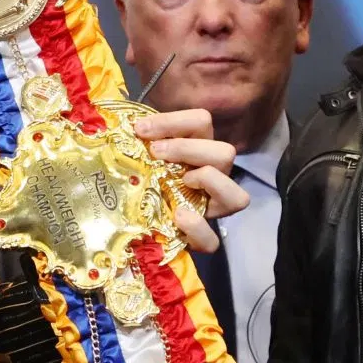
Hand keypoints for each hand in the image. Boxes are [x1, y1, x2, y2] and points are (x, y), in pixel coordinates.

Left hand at [132, 108, 249, 253]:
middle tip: (155, 153)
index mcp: (197, 148)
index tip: (141, 129)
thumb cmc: (138, 176)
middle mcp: (212, 175)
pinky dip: (197, 228)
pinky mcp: (199, 239)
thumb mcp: (138, 153)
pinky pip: (212, 240)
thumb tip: (124, 124)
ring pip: (238, 196)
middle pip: (225, 153)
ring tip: (181, 181)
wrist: (130, 222)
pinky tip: (178, 217)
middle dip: (188, 149)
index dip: (174, 121)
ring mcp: (210, 209)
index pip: (201, 121)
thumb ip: (137, 138)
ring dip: (209, 180)